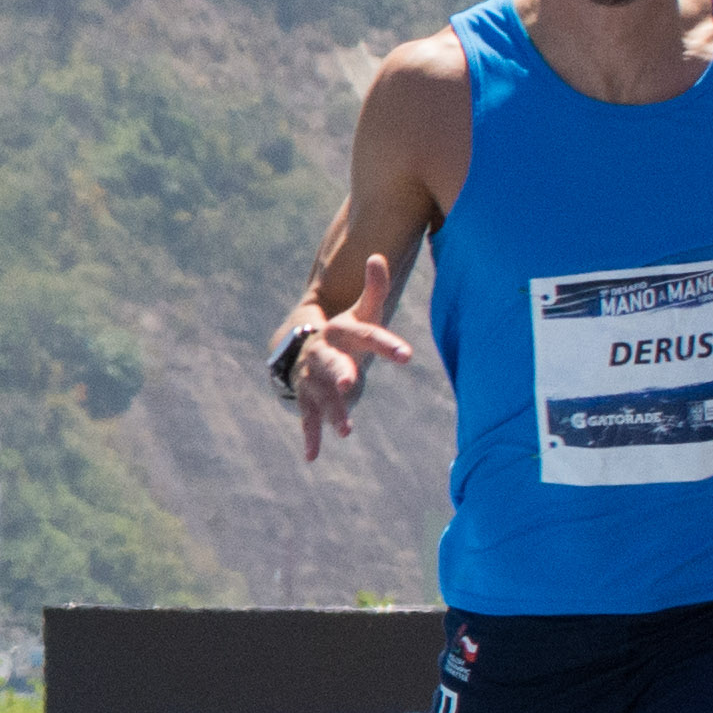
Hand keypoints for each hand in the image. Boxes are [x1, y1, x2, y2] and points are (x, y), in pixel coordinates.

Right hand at [287, 247, 411, 465]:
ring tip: (347, 431)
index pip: (366, 334)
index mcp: (340, 330)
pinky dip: (310, 437)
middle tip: (353, 384)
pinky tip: (313, 457)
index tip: (407, 356)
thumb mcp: (362, 312)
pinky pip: (306, 418)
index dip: (386, 344)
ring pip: (320, 394)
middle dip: (340, 373)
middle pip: (330, 363)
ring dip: (331, 411)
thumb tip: (377, 255)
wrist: (305, 346)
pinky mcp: (306, 397)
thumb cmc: (346, 331)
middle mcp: (321, 352)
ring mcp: (310, 376)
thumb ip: (373, 289)